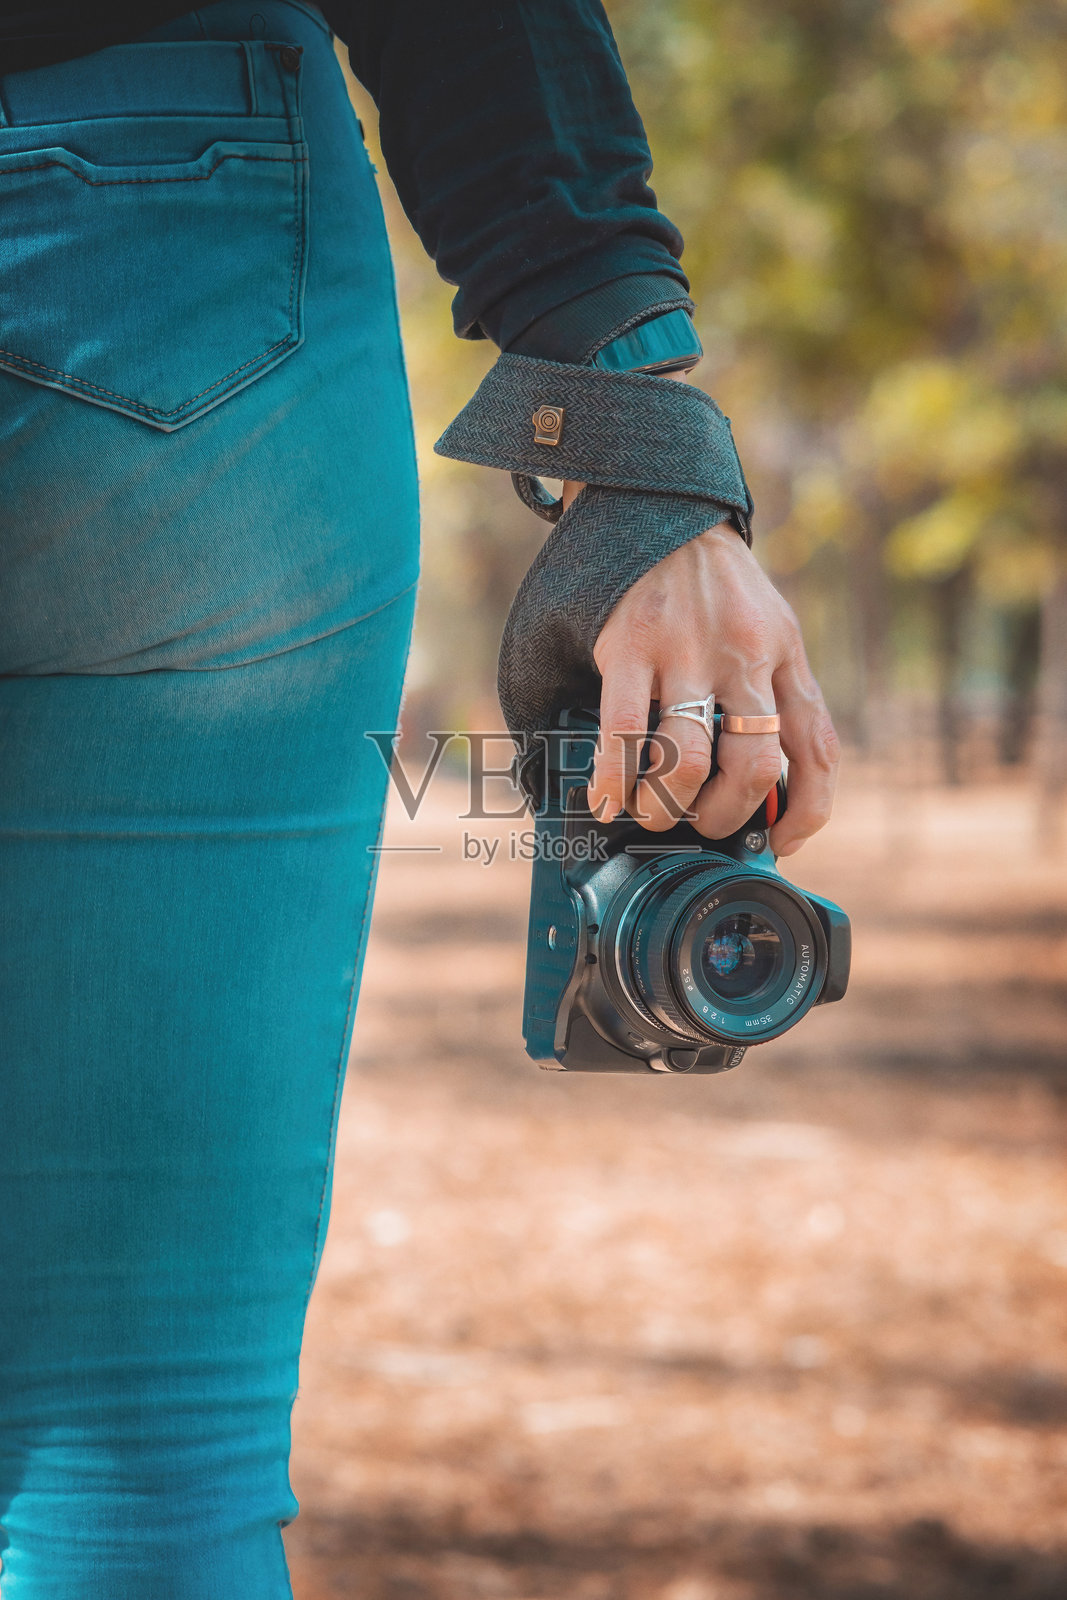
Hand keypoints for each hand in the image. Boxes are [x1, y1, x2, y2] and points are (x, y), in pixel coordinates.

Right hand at [580, 518, 839, 858]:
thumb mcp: (773, 626)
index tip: (780, 841)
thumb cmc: (719, 585)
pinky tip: (606, 798)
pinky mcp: (631, 646)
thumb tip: (768, 784)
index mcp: (785, 655)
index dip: (806, 810)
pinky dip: (614, 780)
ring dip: (668, 806)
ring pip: (688, 762)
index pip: (815, 747)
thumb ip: (776, 693)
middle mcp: (744, 656)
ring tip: (653, 811)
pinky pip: (623, 733)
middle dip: (726, 816)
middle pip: (753, 767)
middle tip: (704, 826)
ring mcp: (686, 652)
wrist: (661, 507)